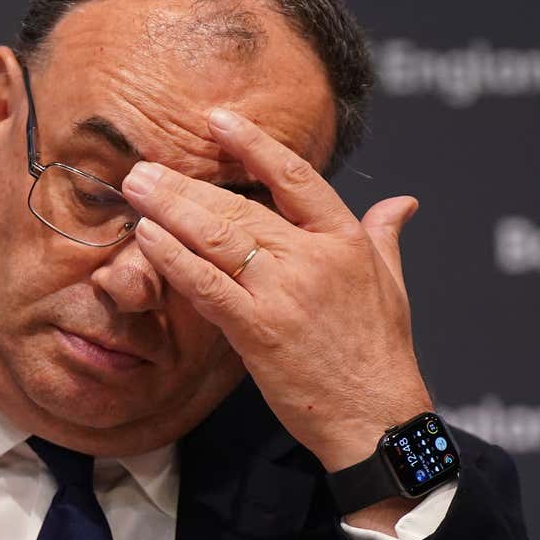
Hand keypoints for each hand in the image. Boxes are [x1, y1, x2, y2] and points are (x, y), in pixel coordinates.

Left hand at [122, 108, 433, 484]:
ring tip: (136, 189)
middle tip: (144, 166)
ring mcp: (282, 293)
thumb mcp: (392, 283)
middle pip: (239, 206)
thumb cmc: (381, 354)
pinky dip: (174, 259)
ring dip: (170, 210)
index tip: (217, 120)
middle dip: (186, 184)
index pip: (294, 177)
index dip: (253, 145)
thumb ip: (384, 235)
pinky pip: (206, 285)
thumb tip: (402, 202)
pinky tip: (147, 239)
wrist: (375, 419)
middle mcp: (311, 258)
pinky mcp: (257, 330)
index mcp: (344, 239)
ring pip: (217, 238)